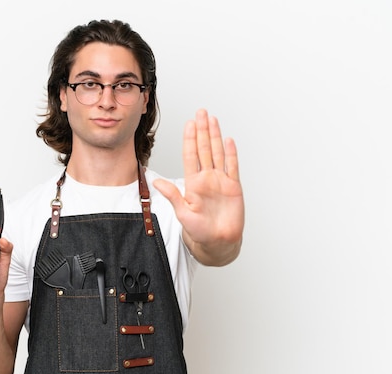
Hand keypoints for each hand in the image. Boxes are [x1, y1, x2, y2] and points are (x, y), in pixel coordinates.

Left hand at [154, 109, 243, 265]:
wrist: (217, 242)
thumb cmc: (199, 231)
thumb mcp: (182, 213)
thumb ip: (172, 196)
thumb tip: (157, 182)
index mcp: (193, 183)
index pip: (191, 155)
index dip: (190, 139)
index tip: (189, 124)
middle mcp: (206, 178)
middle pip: (204, 149)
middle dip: (202, 130)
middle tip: (201, 112)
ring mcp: (220, 181)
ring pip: (217, 153)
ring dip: (215, 136)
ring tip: (212, 119)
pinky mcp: (233, 187)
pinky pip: (233, 166)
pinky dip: (231, 153)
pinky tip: (228, 140)